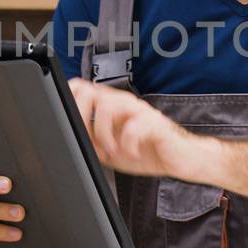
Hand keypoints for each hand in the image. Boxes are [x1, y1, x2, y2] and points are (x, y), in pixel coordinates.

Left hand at [68, 78, 210, 180]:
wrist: (179, 158)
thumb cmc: (147, 150)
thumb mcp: (110, 149)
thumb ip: (92, 141)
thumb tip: (70, 139)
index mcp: (112, 106)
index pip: (84, 88)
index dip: (71, 99)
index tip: (67, 120)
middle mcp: (125, 104)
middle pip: (91, 93)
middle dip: (83, 117)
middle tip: (88, 139)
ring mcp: (140, 111)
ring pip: (109, 106)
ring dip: (104, 133)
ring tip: (110, 150)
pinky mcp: (155, 124)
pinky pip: (134, 126)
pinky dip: (127, 144)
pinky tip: (130, 152)